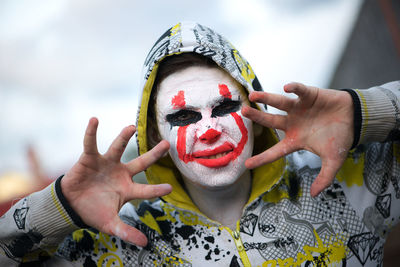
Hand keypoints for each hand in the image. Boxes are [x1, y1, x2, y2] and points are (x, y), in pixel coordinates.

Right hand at [61, 118, 171, 245]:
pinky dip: (91, 132)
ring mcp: (107, 164)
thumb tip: (145, 244)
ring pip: (118, 148)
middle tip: (166, 144)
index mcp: (128, 189)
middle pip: (141, 162)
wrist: (71, 205)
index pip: (146, 189)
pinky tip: (94, 120)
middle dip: (154, 154)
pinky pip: (90, 143)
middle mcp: (121, 173)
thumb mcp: (110, 224)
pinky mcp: (90, 158)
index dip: (156, 189)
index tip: (169, 187)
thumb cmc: (93, 212)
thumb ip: (126, 232)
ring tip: (132, 127)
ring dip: (124, 137)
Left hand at [242, 82, 353, 196]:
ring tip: (253, 95)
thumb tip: (314, 195)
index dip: (262, 158)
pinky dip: (294, 88)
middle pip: (270, 121)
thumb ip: (324, 178)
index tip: (247, 165)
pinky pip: (299, 91)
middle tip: (243, 112)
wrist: (355, 119)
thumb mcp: (334, 161)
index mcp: (295, 140)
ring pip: (279, 103)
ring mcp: (298, 109)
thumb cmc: (341, 138)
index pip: (275, 151)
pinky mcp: (308, 95)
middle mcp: (292, 124)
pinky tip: (286, 87)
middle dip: (257, 117)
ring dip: (266, 98)